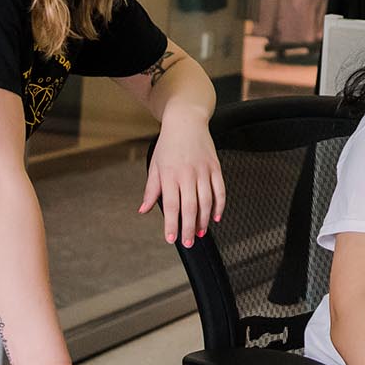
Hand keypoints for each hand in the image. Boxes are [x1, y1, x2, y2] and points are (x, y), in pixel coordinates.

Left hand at [140, 115, 225, 246]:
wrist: (186, 121)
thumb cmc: (168, 145)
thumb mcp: (155, 166)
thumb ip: (151, 190)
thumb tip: (144, 210)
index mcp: (170, 175)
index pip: (171, 205)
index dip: (171, 224)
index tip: (171, 239)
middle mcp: (187, 174)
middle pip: (190, 207)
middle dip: (189, 228)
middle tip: (188, 242)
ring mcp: (203, 171)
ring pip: (207, 201)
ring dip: (204, 220)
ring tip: (200, 233)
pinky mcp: (215, 167)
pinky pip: (220, 190)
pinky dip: (220, 206)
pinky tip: (216, 217)